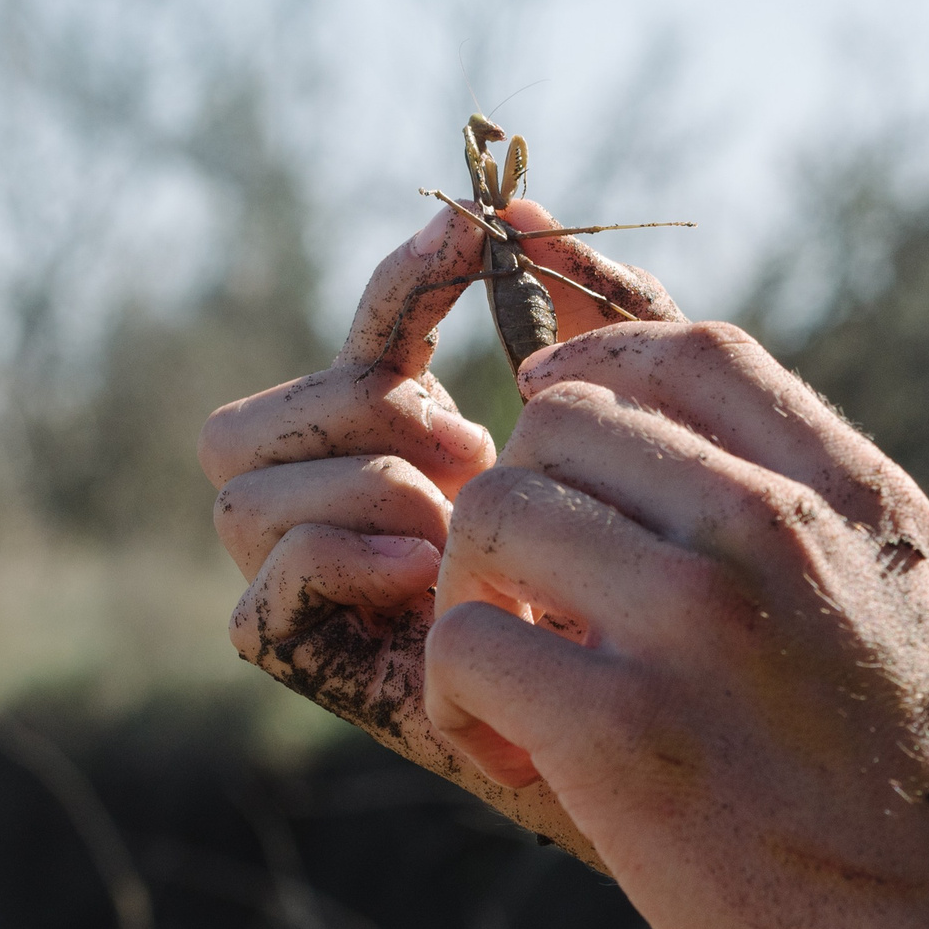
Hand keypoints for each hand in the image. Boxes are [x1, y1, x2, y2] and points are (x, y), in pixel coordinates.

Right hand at [198, 198, 681, 868]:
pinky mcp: (317, 667)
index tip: (476, 242)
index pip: (359, 342)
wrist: (685, 723)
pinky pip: (259, 596)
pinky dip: (337, 557)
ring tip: (457, 515)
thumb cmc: (664, 566)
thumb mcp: (645, 422)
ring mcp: (315, 592)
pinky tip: (428, 568)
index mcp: (405, 445)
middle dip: (358, 408)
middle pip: (247, 422)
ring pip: (243, 492)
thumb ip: (597, 317)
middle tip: (468, 444)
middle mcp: (337, 513)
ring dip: (359, 482)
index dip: (405, 283)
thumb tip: (523, 204)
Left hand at [422, 321, 928, 928]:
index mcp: (856, 498)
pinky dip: (467, 698)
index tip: (553, 413)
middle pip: (566, 424)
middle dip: (529, 505)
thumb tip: (675, 460)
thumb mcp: (910, 613)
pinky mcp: (623, 730)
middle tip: (547, 608)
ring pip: (496, 516)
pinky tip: (525, 754)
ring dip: (480, 598)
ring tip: (529, 687)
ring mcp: (698, 620)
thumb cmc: (928, 807)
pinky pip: (466, 642)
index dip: (594, 361)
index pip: (692, 353)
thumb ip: (814, 524)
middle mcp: (778, 529)